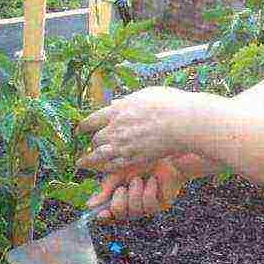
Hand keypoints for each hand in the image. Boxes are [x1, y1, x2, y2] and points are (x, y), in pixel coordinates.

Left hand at [75, 87, 226, 171]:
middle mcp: (116, 128)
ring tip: (81, 163)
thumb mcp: (145, 94)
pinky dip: (105, 167)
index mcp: (117, 110)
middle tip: (89, 146)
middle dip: (92, 142)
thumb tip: (115, 103)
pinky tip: (101, 169)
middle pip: (95, 139)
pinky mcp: (133, 158)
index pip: (92, 120)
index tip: (79, 130)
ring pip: (98, 155)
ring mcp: (123, 145)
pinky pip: (113, 165)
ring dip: (88, 160)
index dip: (83, 126)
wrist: (184, 122)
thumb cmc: (170, 104)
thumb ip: (127, 101)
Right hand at [88, 155, 195, 222]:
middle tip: (123, 187)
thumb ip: (105, 191)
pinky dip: (148, 190)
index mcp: (118, 198)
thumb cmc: (139, 162)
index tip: (100, 215)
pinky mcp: (159, 205)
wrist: (162, 156)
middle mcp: (131, 205)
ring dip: (135, 193)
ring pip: (134, 211)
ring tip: (139, 180)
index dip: (104, 217)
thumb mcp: (117, 175)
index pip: (109, 214)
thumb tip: (89, 205)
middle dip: (119, 200)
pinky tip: (151, 181)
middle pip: (119, 214)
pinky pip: (149, 205)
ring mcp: (145, 207)